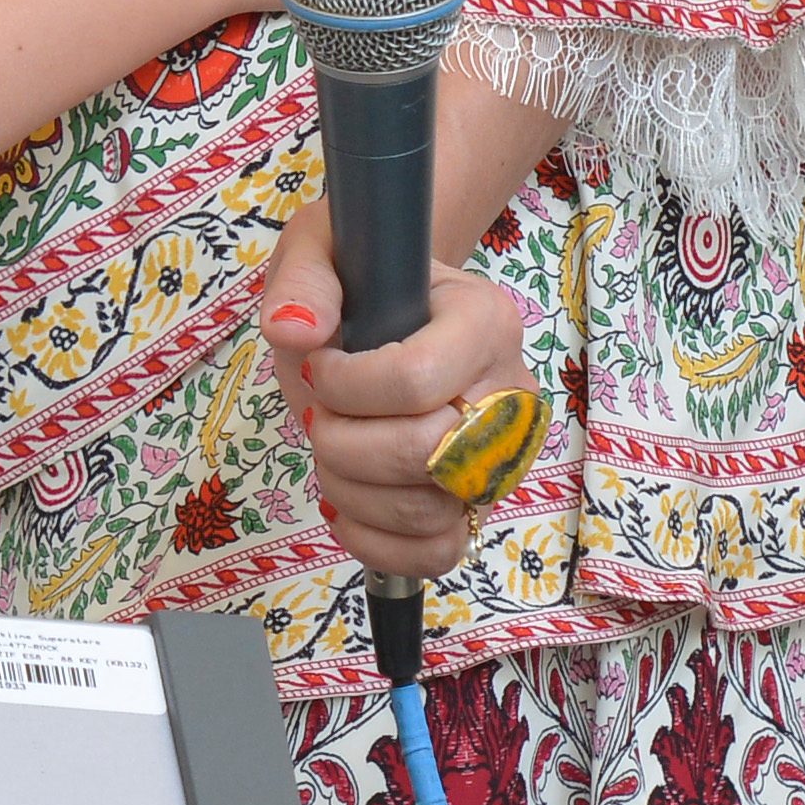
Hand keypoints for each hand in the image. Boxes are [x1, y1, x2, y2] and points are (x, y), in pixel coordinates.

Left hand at [254, 187, 534, 583]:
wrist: (383, 301)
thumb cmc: (357, 277)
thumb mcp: (319, 251)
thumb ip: (305, 282)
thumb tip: (295, 330)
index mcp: (485, 319)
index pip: (415, 379)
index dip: (345, 385)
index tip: (317, 363)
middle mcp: (509, 392)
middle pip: (424, 454)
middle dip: (342, 441)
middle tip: (319, 411)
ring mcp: (501, 456)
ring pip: (427, 510)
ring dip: (350, 490)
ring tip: (329, 448)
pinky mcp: (478, 504)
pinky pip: (439, 553)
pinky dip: (378, 543)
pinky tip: (343, 505)